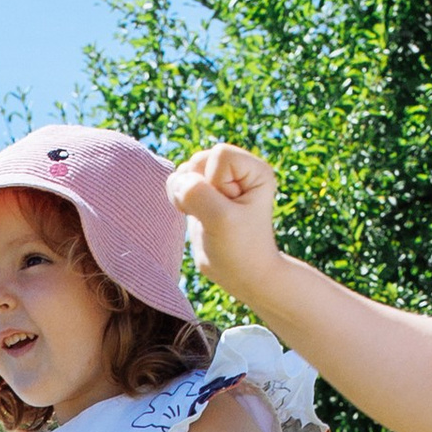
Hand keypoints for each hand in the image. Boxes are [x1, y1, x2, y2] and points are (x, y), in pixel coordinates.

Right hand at [166, 143, 285, 301]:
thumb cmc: (240, 250)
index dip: (215, 182)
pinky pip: (178, 181)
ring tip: (204, 217)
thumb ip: (196, 193)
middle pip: (199, 159)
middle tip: (213, 216)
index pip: (219, 155)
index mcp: (255, 170)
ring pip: (186, 170)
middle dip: (197, 188)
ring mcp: (219, 180)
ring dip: (185, 194)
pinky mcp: (204, 192)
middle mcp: (239, 170)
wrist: (242, 276)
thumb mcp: (220, 220)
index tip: (228, 210)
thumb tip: (177, 180)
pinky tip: (194, 215)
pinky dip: (179, 198)